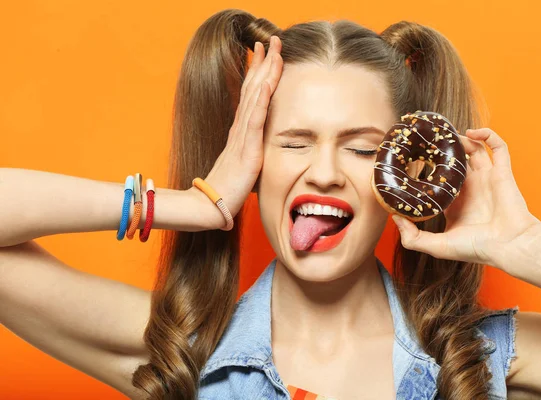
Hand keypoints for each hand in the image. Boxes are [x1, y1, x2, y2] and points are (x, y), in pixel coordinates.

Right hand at [194, 35, 283, 221]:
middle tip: (271, 39)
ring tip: (272, 51)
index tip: (264, 52)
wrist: (211, 207)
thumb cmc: (225, 190)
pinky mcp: (247, 151)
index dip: (257, 73)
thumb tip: (251, 155)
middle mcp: (240, 130)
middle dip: (263, 63)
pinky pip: (254, 122)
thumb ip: (247, 155)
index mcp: (240, 132)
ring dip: (264, 73)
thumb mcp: (241, 166)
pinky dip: (260, 101)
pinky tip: (265, 84)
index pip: (251, 96)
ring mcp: (242, 138)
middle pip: (253, 89)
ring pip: (255, 99)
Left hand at [392, 128, 540, 267]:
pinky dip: (488, 135)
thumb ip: (413, 238)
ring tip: (447, 132)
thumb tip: (394, 218)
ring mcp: (486, 178)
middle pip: (454, 160)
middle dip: (442, 147)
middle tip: (428, 137)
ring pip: (473, 149)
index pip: (437, 179)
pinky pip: (498, 147)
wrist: (509, 246)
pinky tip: (473, 132)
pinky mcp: (502, 172)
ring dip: (462, 139)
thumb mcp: (438, 246)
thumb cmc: (477, 248)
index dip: (425, 168)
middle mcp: (469, 188)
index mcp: (454, 203)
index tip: (411, 158)